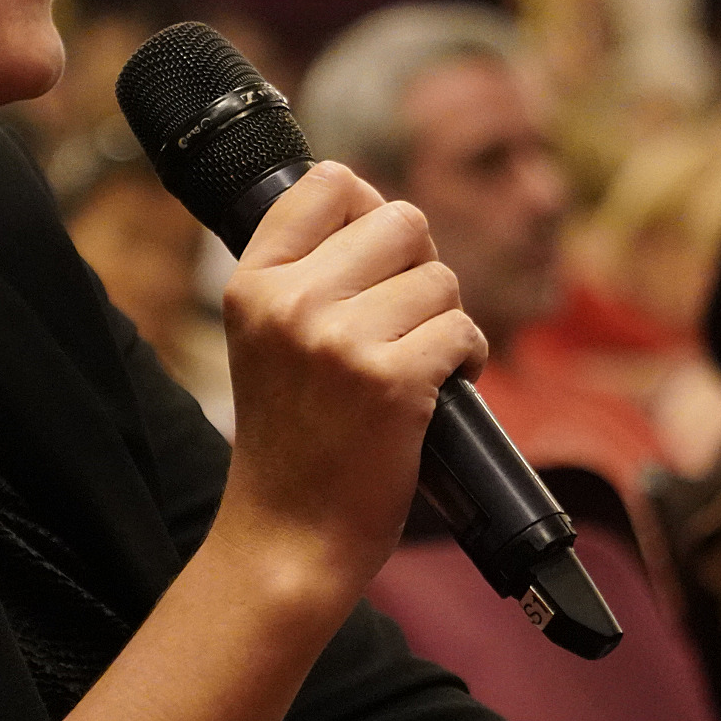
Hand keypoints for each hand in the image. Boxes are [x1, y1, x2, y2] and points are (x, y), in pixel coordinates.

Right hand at [212, 162, 485, 604]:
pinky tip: (442, 390)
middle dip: (419, 269)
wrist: (288, 537)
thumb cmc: (292, 438)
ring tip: (415, 365)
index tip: (373, 258)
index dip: (368, 211)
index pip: (329, 183)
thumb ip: (306, 271)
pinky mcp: (393, 382)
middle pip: (402, 221)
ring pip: (441, 281)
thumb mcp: (266, 339)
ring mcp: (340, 341)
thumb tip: (379, 204)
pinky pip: (463, 331)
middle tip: (402, 321)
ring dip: (445, 322)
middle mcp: (291, 303)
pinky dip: (468, 360)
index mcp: (252, 283)